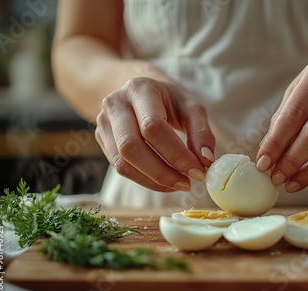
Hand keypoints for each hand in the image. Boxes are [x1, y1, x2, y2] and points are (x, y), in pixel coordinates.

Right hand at [95, 77, 214, 191]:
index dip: (176, 154)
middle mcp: (115, 104)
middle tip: (187, 183)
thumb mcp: (190, 107)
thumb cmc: (168, 100)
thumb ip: (201, 132)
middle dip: (163, 172)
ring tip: (179, 183)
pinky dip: (146, 180)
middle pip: (131, 147)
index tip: (198, 171)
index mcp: (140, 89)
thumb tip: (206, 161)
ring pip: (122, 163)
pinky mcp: (102, 140)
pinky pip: (121, 168)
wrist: (139, 91)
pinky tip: (166, 181)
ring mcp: (103, 123)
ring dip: (154, 180)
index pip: (153, 127)